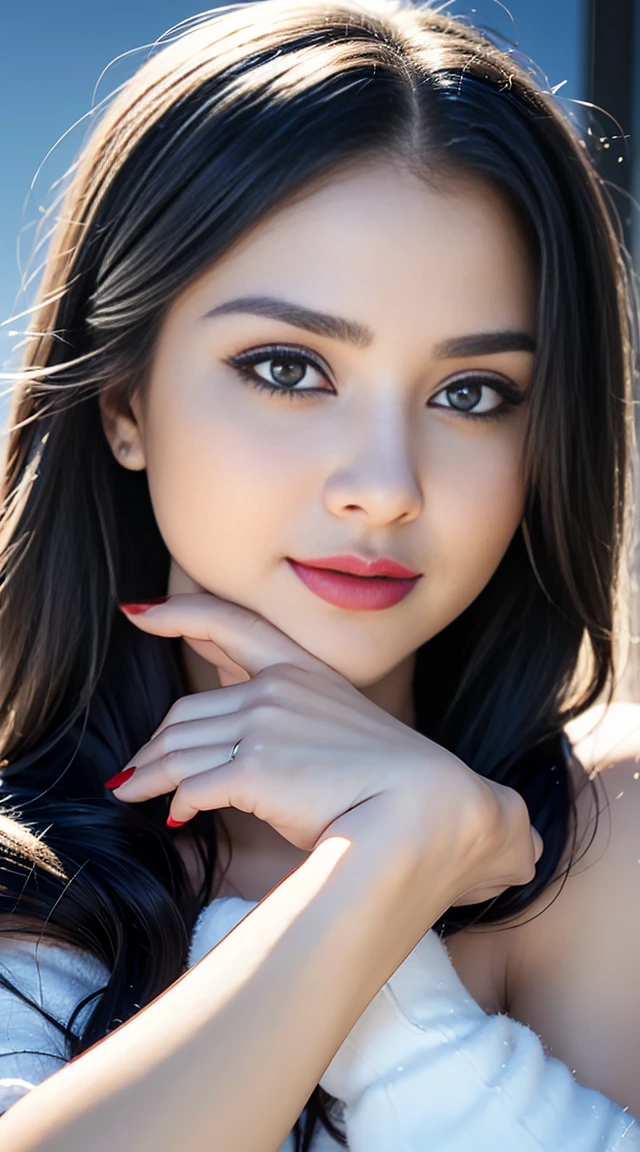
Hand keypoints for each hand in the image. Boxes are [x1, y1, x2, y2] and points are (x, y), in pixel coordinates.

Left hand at [112, 592, 542, 905]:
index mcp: (298, 669)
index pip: (228, 623)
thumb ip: (288, 713)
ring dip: (148, 775)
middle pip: (185, 712)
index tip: (140, 612)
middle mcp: (274, 688)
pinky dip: (178, 803)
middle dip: (153, 745)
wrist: (423, 806)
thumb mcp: (337, 721)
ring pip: (180, 749)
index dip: (179, 614)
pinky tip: (176, 818)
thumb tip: (237, 727)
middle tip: (133, 770)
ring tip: (130, 792)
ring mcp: (264, 726)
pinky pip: (194, 787)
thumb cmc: (387, 776)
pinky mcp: (256, 770)